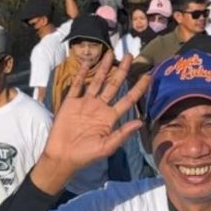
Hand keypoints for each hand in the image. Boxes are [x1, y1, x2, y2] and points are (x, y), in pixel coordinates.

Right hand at [31, 52, 150, 194]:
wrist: (62, 157)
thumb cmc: (86, 155)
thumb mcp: (107, 146)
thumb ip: (123, 133)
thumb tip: (140, 122)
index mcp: (111, 117)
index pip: (128, 99)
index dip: (138, 88)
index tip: (148, 76)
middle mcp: (100, 107)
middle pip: (114, 84)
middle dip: (122, 70)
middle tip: (130, 56)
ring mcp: (85, 103)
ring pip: (97, 81)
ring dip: (104, 67)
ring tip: (111, 53)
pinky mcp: (70, 102)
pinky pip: (77, 85)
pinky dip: (81, 73)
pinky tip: (87, 61)